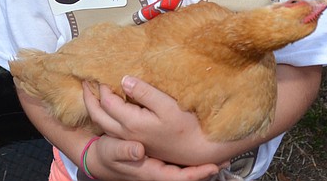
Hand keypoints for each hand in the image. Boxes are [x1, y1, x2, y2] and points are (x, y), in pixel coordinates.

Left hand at [83, 77, 224, 166]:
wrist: (196, 150)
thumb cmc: (185, 126)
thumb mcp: (167, 105)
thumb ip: (145, 92)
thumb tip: (124, 79)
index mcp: (132, 123)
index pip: (107, 101)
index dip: (102, 85)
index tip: (100, 71)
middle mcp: (126, 133)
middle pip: (97, 114)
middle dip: (89, 96)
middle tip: (85, 80)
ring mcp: (129, 139)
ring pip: (102, 123)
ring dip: (94, 106)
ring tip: (91, 91)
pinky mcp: (135, 141)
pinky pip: (110, 127)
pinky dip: (103, 115)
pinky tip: (109, 105)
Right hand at [84, 134, 221, 180]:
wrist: (100, 157)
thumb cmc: (107, 154)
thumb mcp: (112, 150)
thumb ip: (124, 151)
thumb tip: (138, 150)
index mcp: (150, 172)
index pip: (179, 178)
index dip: (197, 174)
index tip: (213, 167)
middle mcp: (159, 172)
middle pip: (188, 176)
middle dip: (206, 168)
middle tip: (226, 157)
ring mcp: (160, 166)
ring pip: (185, 169)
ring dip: (201, 163)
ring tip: (220, 152)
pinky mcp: (159, 159)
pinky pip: (180, 163)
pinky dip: (192, 158)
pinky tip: (201, 148)